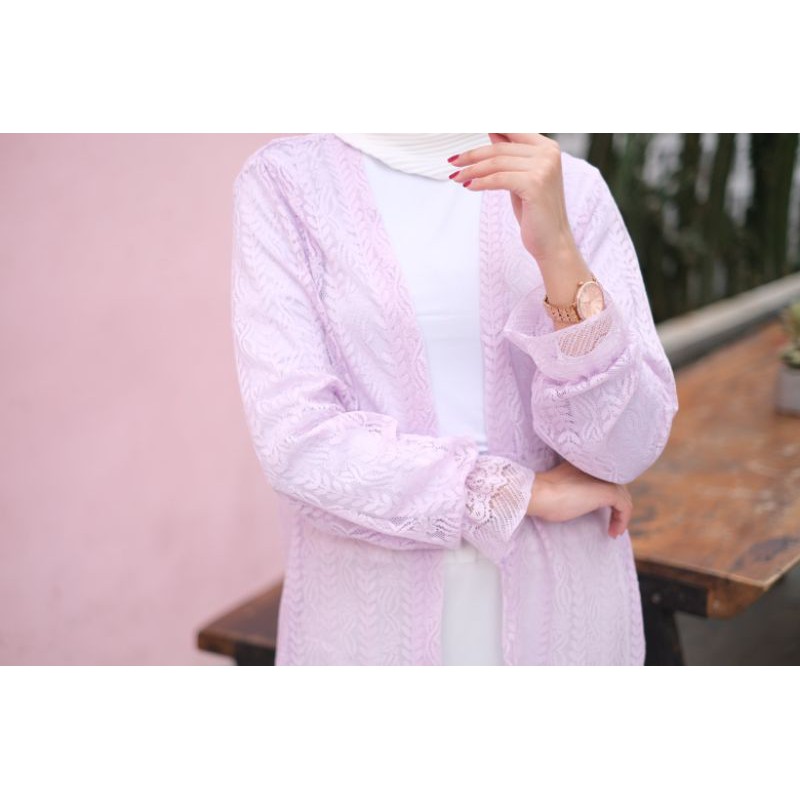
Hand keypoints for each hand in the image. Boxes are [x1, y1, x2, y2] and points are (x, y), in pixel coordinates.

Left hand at [448, 133, 574, 264]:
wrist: (551, 241)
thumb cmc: (535, 211)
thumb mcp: (521, 177)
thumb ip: (510, 155)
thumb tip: (493, 132)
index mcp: (547, 147)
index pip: (512, 130)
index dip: (488, 130)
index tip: (467, 139)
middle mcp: (548, 153)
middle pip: (500, 148)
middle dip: (472, 155)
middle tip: (453, 162)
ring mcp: (544, 167)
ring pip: (496, 163)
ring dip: (472, 170)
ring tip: (457, 177)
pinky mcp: (535, 184)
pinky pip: (498, 178)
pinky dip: (480, 182)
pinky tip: (469, 186)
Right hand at [527, 460, 632, 538]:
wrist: (539, 493)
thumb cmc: (543, 496)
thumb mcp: (561, 489)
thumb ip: (575, 489)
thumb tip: (580, 501)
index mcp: (585, 464)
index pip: (605, 478)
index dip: (608, 496)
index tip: (603, 514)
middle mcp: (597, 468)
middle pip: (617, 487)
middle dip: (617, 507)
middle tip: (612, 524)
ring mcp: (603, 478)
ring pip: (623, 497)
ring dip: (620, 516)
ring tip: (613, 531)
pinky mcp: (608, 491)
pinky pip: (625, 506)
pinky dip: (623, 520)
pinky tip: (613, 532)